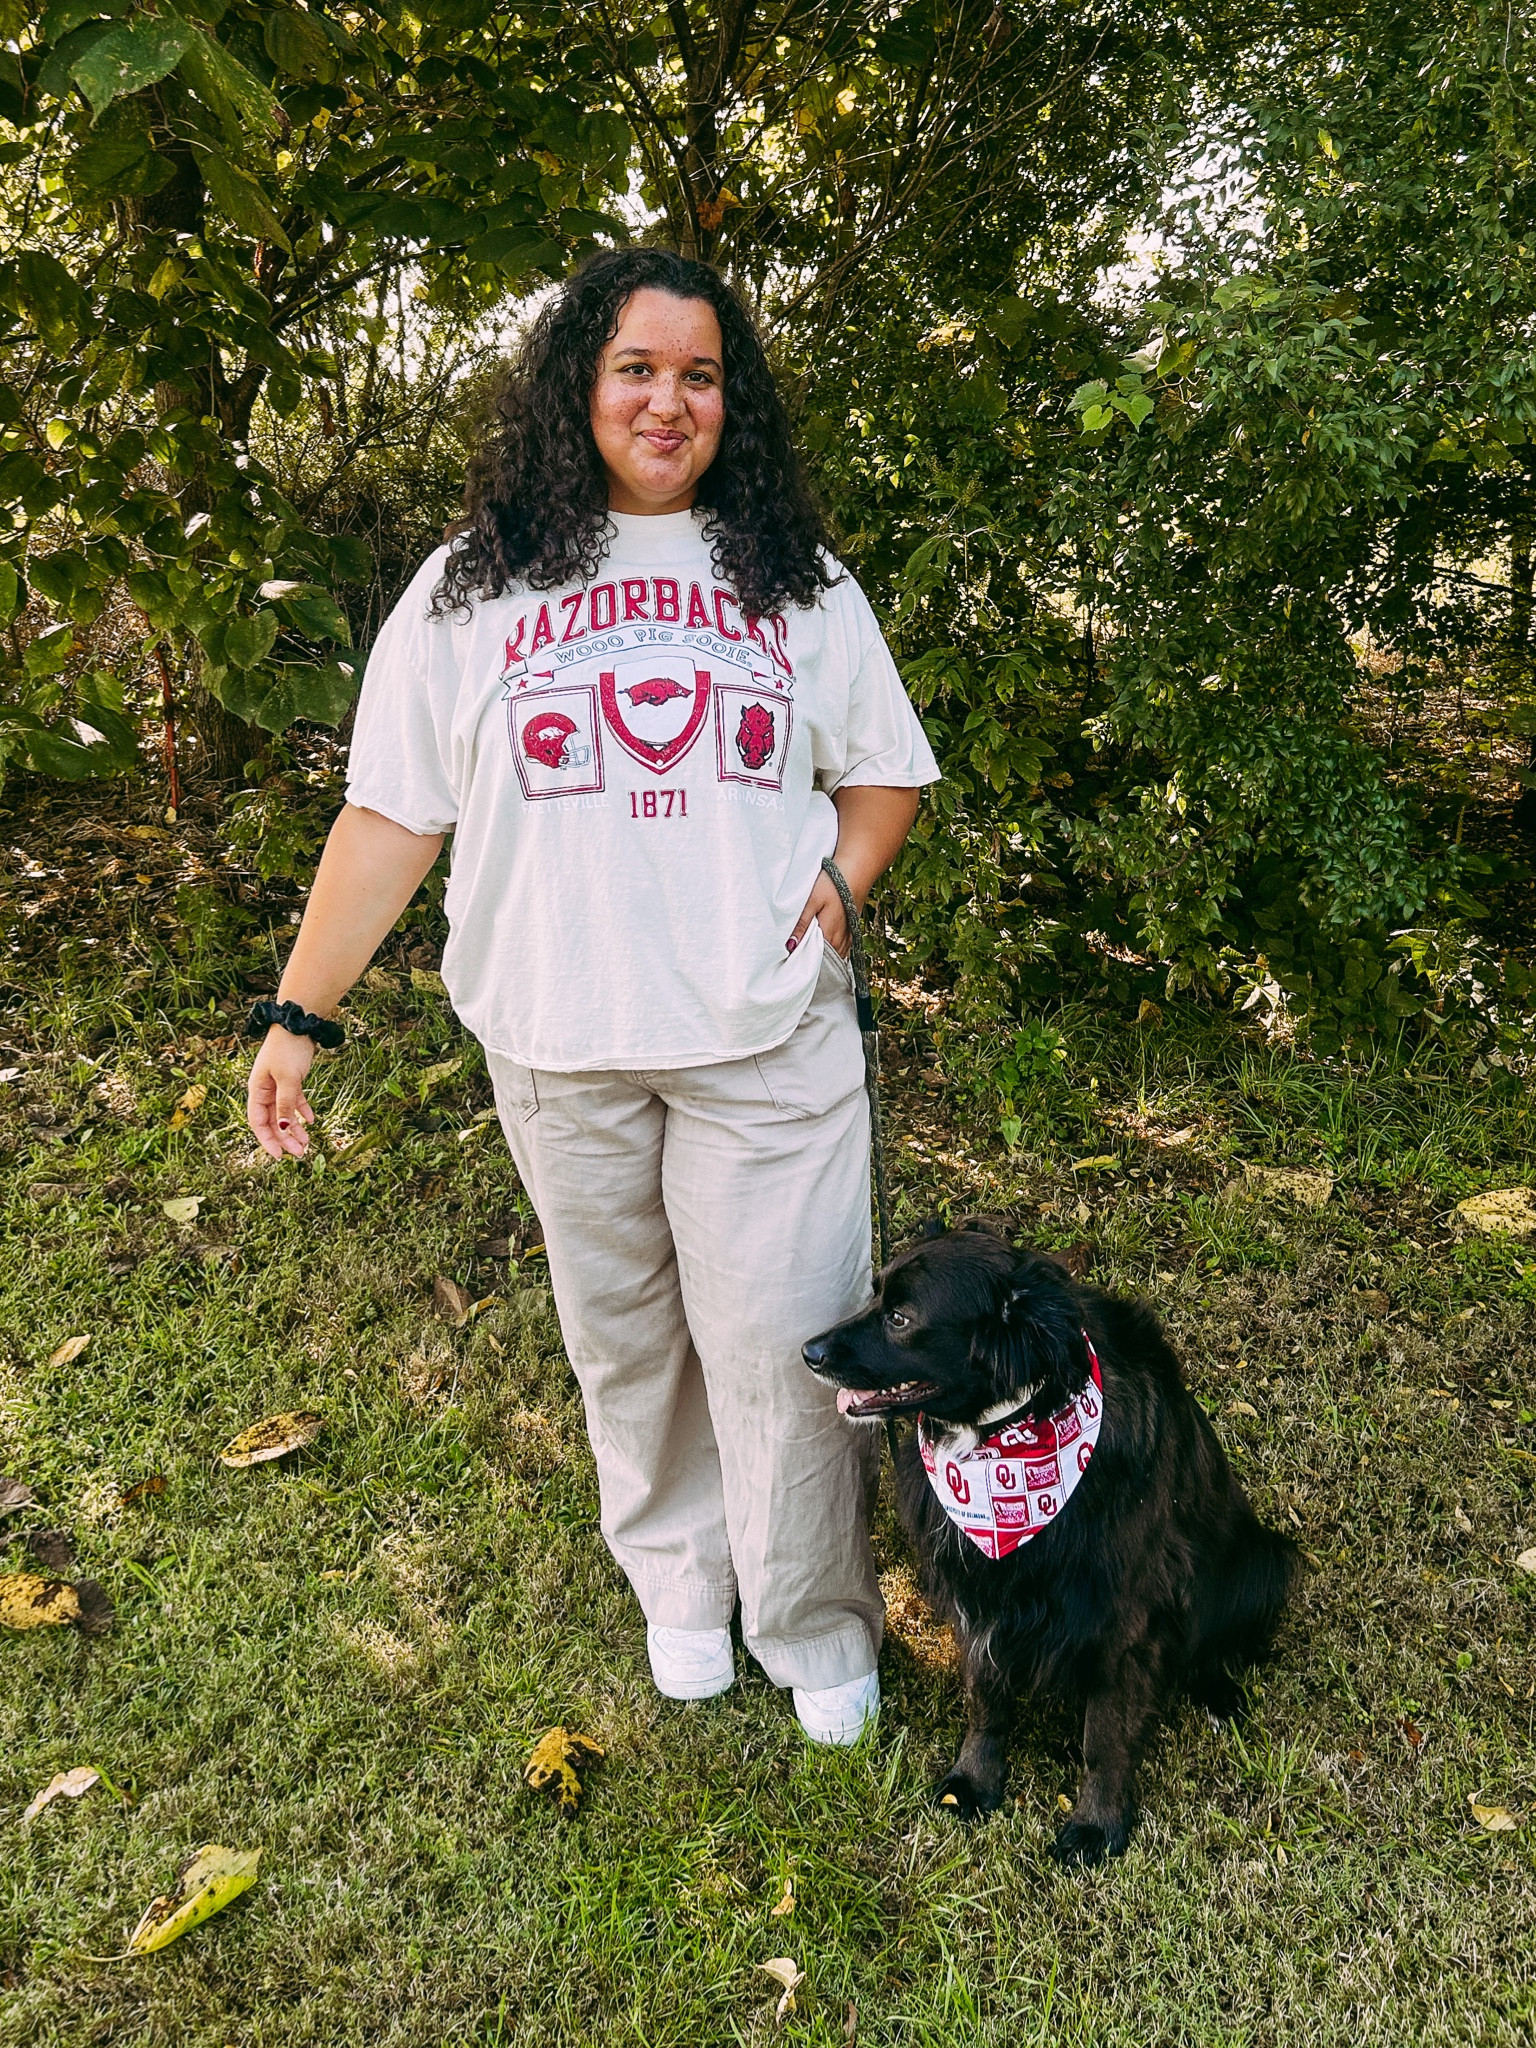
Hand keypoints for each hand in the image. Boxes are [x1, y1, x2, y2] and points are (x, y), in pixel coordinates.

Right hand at [247, 1026, 316, 1158]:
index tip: (279, 1156)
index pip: (257, 1122)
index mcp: (257, 1090)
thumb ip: (285, 1103)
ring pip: (284, 1113)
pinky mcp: (291, 1079)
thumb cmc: (288, 1049)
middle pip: (272, 1121)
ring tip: (307, 1142)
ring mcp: (277, 1085)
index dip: (267, 1140)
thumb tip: (282, 1126)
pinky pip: (295, 1101)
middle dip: (285, 1138)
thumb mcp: (288, 1078)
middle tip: (300, 1153)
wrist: (298, 1024)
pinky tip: (312, 1121)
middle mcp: (265, 1090)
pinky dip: (302, 1111)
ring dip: (295, 1128)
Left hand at [787, 869, 851, 956]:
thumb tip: (790, 946)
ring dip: (823, 957)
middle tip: (796, 958)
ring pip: (834, 955)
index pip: (812, 957)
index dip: (801, 960)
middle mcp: (840, 940)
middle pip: (823, 959)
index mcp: (828, 935)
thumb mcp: (812, 901)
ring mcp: (848, 936)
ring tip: (809, 955)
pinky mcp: (852, 930)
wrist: (856, 872)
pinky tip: (826, 950)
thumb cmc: (832, 885)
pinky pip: (843, 949)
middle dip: (811, 959)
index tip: (790, 960)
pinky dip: (834, 952)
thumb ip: (802, 924)